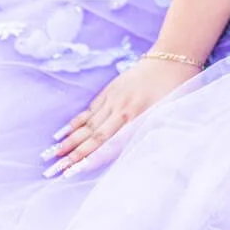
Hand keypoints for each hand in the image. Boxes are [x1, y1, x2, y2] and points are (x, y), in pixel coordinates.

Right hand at [40, 56, 201, 179]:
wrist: (174, 56)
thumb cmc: (179, 88)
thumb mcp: (171, 113)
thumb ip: (150, 132)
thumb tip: (130, 154)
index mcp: (138, 119)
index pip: (109, 145)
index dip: (90, 159)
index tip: (72, 172)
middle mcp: (122, 110)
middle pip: (92, 137)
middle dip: (71, 156)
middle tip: (51, 171)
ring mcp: (114, 99)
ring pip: (88, 124)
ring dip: (69, 141)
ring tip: (51, 154)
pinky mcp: (111, 90)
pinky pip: (90, 110)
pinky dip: (76, 122)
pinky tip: (63, 132)